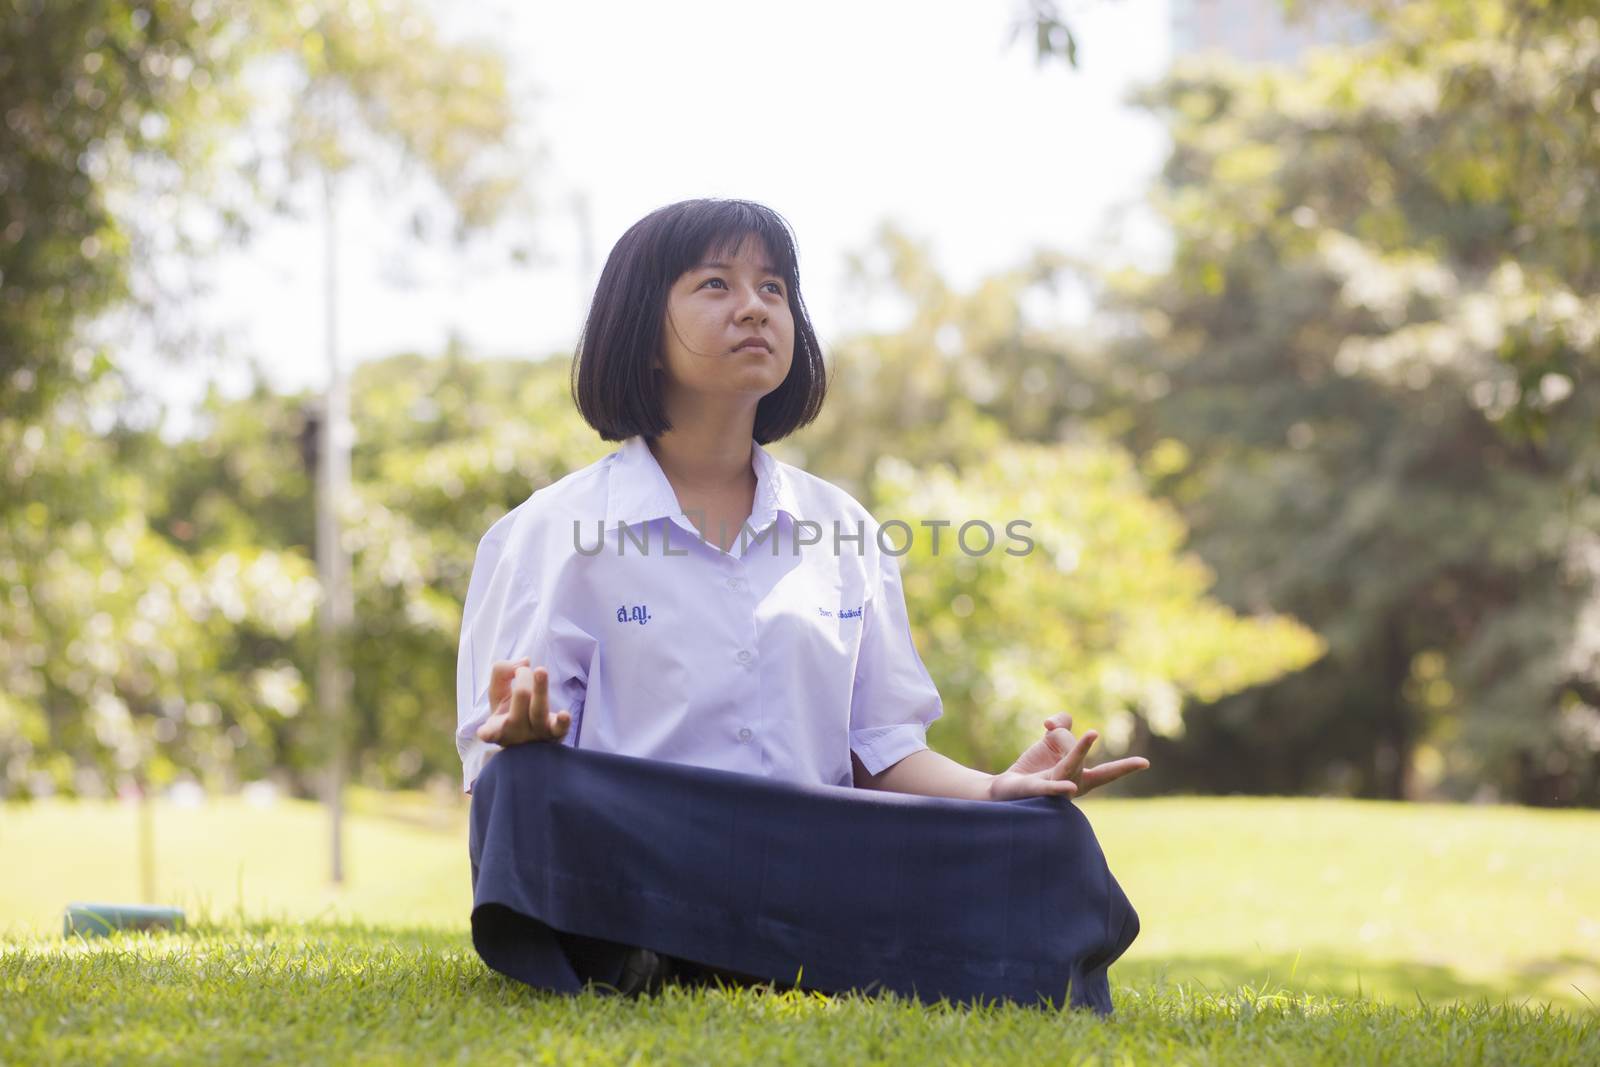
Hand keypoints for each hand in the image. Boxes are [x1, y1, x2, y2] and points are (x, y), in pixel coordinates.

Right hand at [476, 659, 571, 745]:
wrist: (534, 739)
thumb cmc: (511, 713)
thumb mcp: (497, 695)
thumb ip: (501, 672)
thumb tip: (525, 661)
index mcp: (495, 729)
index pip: (488, 732)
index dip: (488, 731)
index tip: (488, 730)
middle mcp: (515, 733)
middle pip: (519, 698)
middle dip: (523, 677)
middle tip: (524, 671)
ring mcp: (537, 734)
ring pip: (538, 710)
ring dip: (540, 689)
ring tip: (540, 671)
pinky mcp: (556, 734)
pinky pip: (560, 729)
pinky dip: (562, 722)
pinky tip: (564, 714)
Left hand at [987, 711, 1149, 800]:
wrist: (1004, 790)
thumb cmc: (1032, 770)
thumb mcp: (1051, 742)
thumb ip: (1061, 725)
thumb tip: (1054, 722)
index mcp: (1080, 776)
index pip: (1107, 773)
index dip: (1126, 767)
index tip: (1146, 763)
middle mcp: (1073, 785)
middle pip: (1093, 769)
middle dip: (1120, 768)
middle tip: (1143, 762)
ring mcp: (1056, 788)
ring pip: (1071, 767)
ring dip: (1079, 751)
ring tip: (1093, 733)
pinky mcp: (1037, 790)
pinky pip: (1051, 787)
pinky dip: (1060, 787)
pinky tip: (1070, 788)